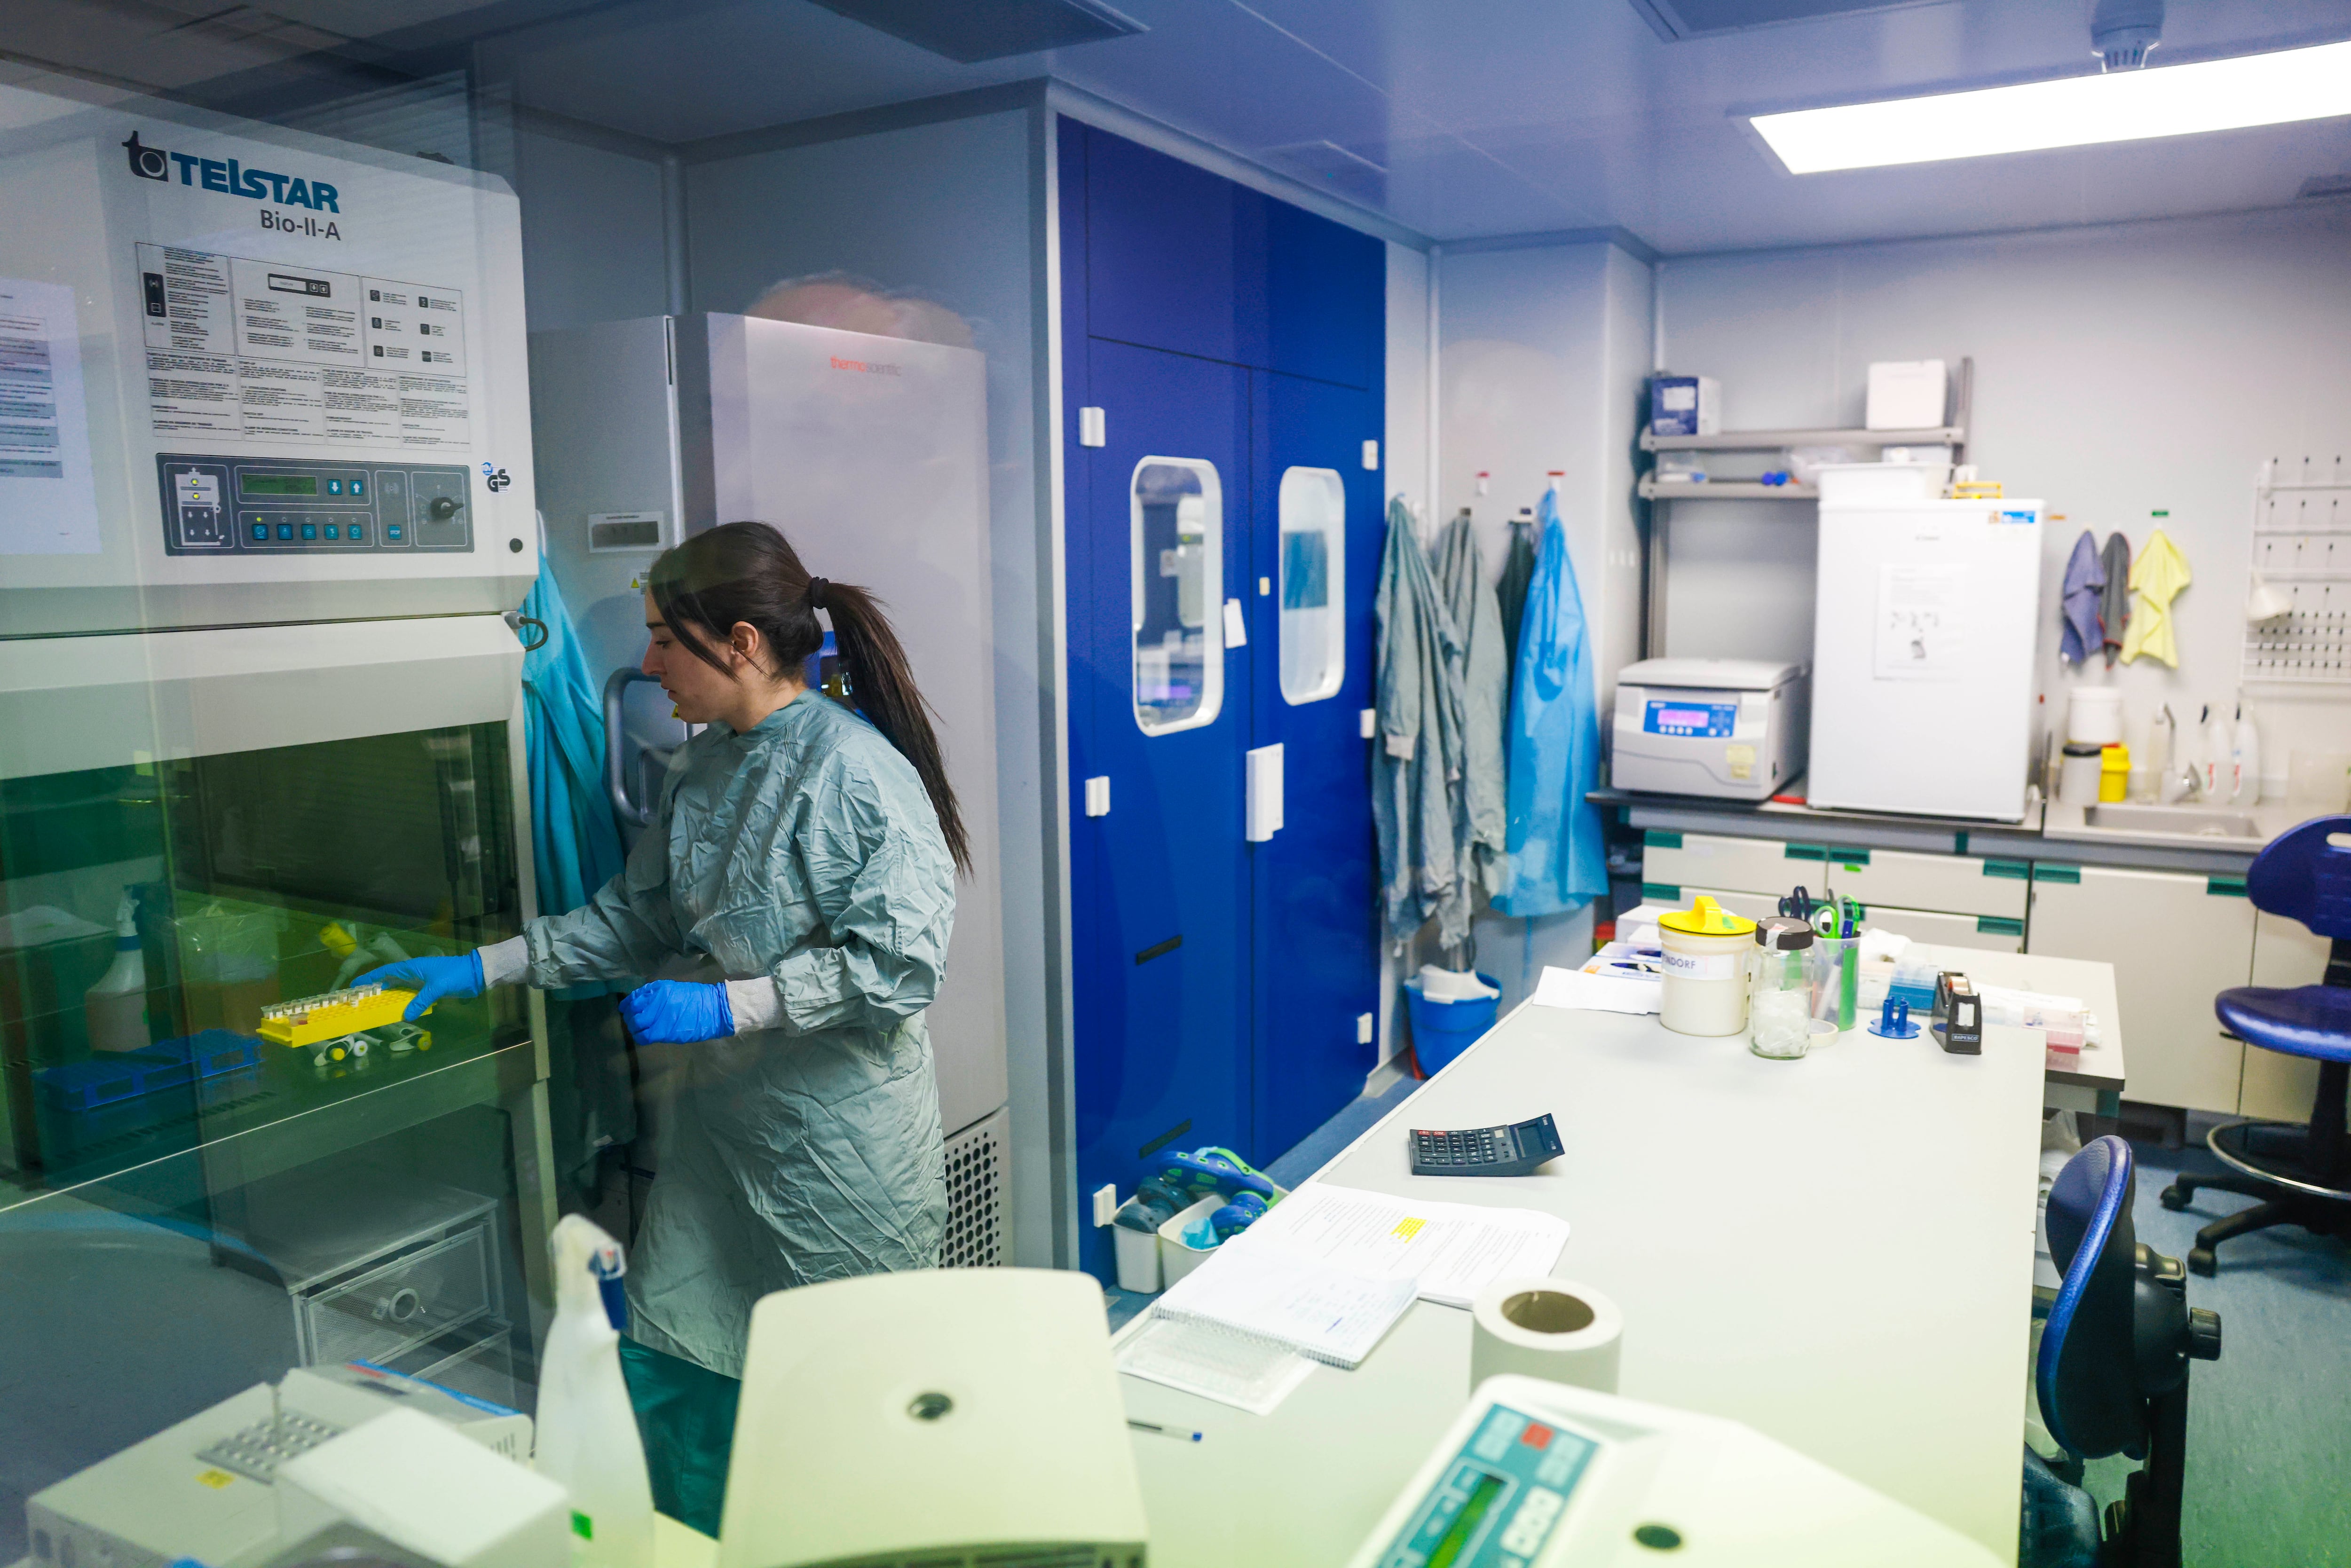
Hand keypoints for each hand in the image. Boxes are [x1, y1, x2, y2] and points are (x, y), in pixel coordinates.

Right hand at [355, 953, 484, 1020]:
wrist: (475, 974)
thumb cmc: (455, 975)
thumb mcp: (437, 987)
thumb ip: (421, 1001)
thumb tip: (405, 1016)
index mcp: (413, 967)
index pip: (386, 971)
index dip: (370, 977)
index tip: (355, 984)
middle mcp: (414, 972)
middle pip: (390, 980)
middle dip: (376, 988)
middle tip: (361, 999)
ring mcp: (421, 980)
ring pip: (400, 988)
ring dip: (389, 996)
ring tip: (375, 1007)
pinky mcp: (429, 988)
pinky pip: (411, 995)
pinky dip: (404, 1002)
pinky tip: (398, 1011)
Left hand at [620, 980, 734, 1043]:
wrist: (714, 1010)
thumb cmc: (696, 998)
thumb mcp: (674, 988)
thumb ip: (656, 993)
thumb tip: (640, 1001)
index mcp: (658, 989)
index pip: (633, 999)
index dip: (627, 1006)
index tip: (626, 1009)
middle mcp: (655, 1002)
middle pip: (632, 1013)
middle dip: (630, 1018)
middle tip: (634, 1020)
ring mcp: (658, 1018)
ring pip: (635, 1026)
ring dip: (634, 1028)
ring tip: (639, 1029)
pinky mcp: (664, 1032)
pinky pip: (644, 1037)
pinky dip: (641, 1036)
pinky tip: (645, 1035)